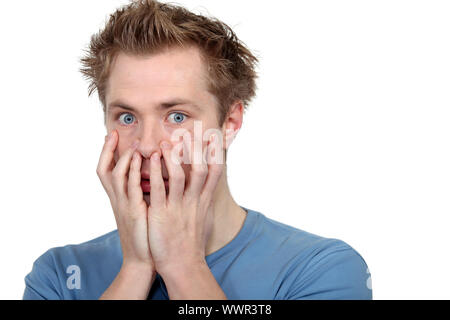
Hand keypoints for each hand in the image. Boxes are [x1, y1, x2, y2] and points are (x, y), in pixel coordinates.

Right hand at [96, 130, 154, 271]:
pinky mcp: (133, 211)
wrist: (142, 260)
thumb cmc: (145, 235)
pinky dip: (133, 170)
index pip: (107, 171)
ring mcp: (123, 205)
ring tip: (132, 142)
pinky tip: (139, 158)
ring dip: (123, 157)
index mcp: (119, 199)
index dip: (108, 154)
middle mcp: (117, 200)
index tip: (111, 136)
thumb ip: (142, 193)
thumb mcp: (141, 210)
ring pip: (116, 175)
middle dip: (107, 151)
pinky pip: (130, 186)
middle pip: (104, 170)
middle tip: (112, 133)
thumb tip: (152, 176)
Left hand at [147, 133, 223, 274]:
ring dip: (174, 156)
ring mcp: (179, 207)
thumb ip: (201, 200)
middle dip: (197, 148)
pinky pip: (159, 189)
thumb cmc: (189, 240)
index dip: (215, 153)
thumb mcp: (200, 217)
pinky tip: (150, 159)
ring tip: (167, 141)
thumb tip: (204, 187)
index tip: (213, 136)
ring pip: (180, 175)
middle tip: (192, 130)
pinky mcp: (162, 214)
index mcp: (203, 201)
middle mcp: (194, 201)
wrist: (182, 264)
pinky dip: (155, 172)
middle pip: (201, 169)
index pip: (215, 172)